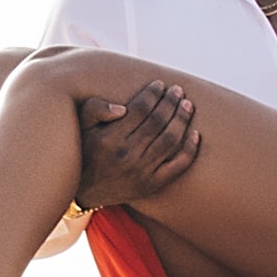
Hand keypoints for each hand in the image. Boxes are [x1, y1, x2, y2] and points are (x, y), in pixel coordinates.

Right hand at [74, 78, 201, 205]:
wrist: (85, 191)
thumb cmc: (85, 151)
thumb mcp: (80, 127)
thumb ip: (96, 109)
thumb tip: (122, 108)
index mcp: (110, 139)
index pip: (140, 109)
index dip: (153, 94)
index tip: (159, 84)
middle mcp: (127, 155)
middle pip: (158, 121)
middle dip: (170, 102)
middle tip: (177, 90)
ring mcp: (142, 172)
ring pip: (170, 139)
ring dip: (182, 119)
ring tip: (187, 105)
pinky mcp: (152, 185)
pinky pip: (178, 166)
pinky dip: (190, 149)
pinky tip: (196, 134)